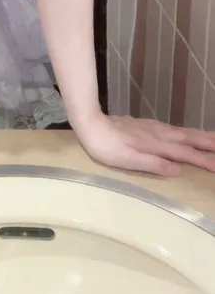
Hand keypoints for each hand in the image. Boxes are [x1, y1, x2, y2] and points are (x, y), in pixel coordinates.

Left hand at [74, 111, 214, 176]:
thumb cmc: (107, 147)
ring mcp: (153, 128)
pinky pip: (174, 128)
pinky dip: (187, 131)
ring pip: (183, 132)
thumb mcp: (128, 160)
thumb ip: (153, 164)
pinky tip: (187, 133)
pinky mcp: (147, 125)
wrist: (91, 124)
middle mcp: (159, 135)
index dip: (205, 160)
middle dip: (209, 143)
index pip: (187, 154)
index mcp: (157, 146)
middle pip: (190, 138)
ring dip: (201, 136)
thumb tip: (179, 169)